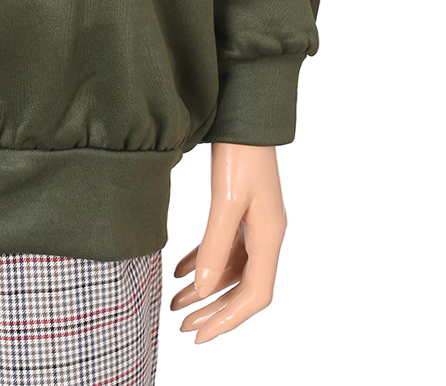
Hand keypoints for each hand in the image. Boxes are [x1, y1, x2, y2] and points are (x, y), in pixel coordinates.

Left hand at [170, 142, 285, 342]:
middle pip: (243, 288)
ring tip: (175, 303)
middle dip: (214, 311)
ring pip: (230, 269)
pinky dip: (202, 261)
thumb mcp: (226, 199)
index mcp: (270, 237)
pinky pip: (222, 246)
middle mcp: (266, 234)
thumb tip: (204, 287)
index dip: (229, 319)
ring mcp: (253, 222)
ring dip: (205, 287)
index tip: (201, 334)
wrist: (244, 111)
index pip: (255, 295)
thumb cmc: (241, 152)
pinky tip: (178, 270)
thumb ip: (216, 244)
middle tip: (184, 327)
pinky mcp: (239, 208)